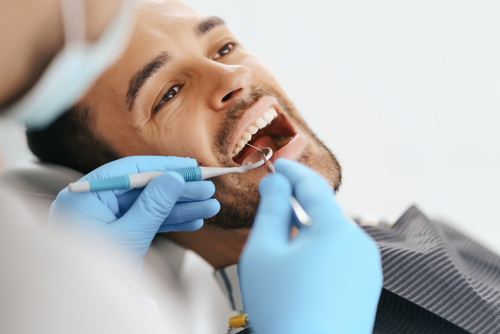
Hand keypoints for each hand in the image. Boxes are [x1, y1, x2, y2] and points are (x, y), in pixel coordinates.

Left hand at [49, 156, 219, 271]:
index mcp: (85, 197)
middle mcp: (94, 204)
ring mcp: (106, 220)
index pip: (130, 170)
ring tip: (209, 207)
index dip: (164, 167)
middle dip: (178, 191)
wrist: (86, 312)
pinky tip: (193, 222)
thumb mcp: (129, 237)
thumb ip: (153, 206)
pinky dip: (169, 223)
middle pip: (143, 188)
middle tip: (208, 189)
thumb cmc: (95, 278)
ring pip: (149, 206)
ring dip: (180, 208)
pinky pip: (146, 223)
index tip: (192, 167)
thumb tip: (174, 178)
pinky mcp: (118, 234)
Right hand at [239, 159, 381, 333]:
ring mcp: (367, 267)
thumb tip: (276, 183)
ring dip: (306, 233)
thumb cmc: (284, 309)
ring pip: (331, 235)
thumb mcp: (264, 252)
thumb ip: (270, 209)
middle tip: (270, 212)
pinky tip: (300, 273)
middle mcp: (360, 243)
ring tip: (282, 255)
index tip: (276, 163)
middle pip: (323, 211)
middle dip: (296, 207)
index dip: (291, 171)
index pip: (312, 186)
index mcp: (337, 229)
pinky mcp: (367, 286)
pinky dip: (319, 252)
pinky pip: (340, 256)